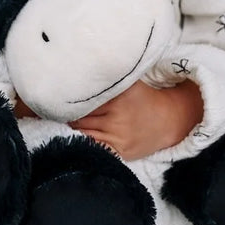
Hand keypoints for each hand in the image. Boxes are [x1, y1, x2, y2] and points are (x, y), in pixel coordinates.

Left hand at [70, 79, 204, 160]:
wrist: (168, 120)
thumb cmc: (143, 98)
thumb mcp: (129, 83)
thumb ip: (108, 79)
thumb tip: (80, 72)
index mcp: (117, 99)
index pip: (83, 102)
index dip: (69, 102)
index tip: (59, 99)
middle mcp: (117, 119)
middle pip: (80, 120)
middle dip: (68, 116)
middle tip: (56, 112)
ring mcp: (118, 137)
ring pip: (84, 135)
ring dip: (73, 130)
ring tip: (65, 123)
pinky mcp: (120, 151)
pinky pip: (95, 148)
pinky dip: (84, 143)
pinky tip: (78, 138)